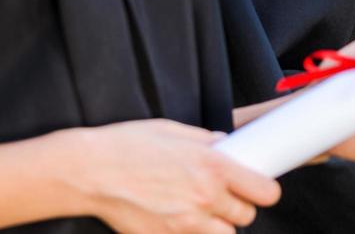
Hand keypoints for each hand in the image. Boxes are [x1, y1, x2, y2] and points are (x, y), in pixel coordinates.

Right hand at [68, 120, 280, 232]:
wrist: (89, 171)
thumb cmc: (129, 145)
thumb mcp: (174, 131)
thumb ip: (206, 141)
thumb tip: (225, 145)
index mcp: (213, 167)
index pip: (265, 192)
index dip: (264, 191)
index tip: (258, 188)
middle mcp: (204, 198)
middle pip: (246, 217)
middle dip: (238, 207)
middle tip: (222, 197)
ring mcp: (185, 224)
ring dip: (217, 225)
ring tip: (200, 212)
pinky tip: (176, 220)